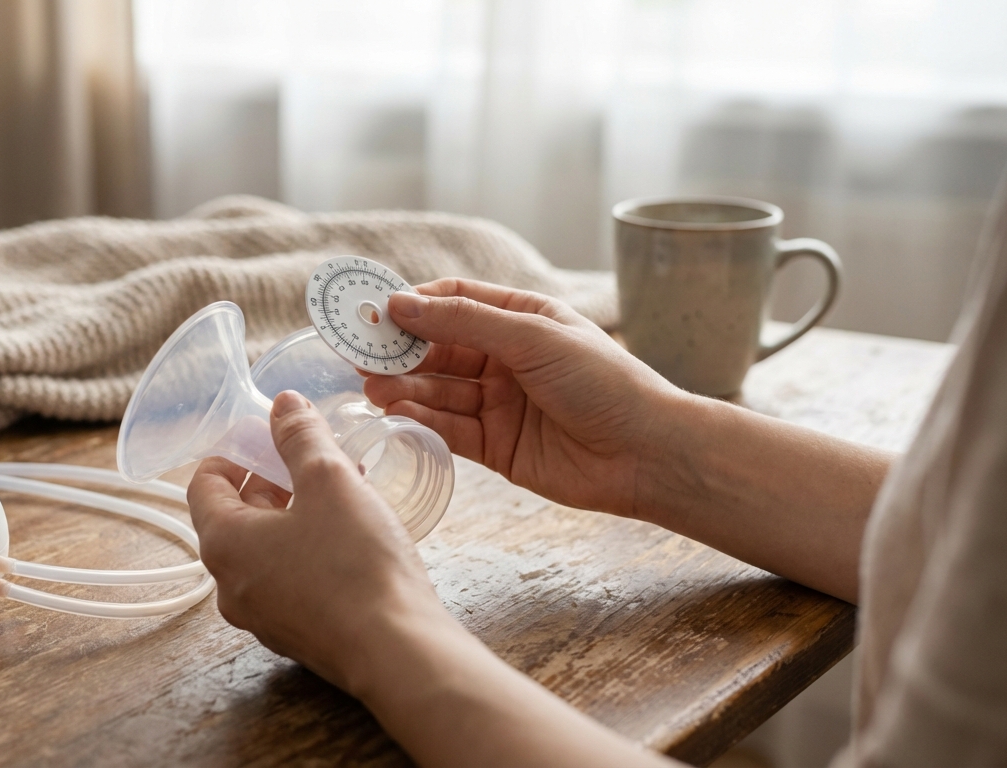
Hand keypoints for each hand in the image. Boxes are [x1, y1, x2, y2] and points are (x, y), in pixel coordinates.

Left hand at [186, 390, 445, 691]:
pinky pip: (290, 581)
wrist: (397, 650)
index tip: (269, 435)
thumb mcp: (329, 480)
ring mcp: (262, 616)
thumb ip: (301, 436)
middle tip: (314, 460)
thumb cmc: (356, 564)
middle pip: (236, 516)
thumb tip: (283, 404)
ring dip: (296, 515)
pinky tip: (353, 538)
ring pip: (267, 550)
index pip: (203, 483)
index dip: (234, 451)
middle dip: (274, 480)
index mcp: (223, 544)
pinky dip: (310, 551)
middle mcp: (231, 586)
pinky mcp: (297, 635)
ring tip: (345, 493)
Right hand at [364, 278, 685, 517]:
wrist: (647, 453)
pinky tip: (401, 415)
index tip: (375, 312)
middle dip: (401, 352)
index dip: (415, 304)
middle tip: (360, 356)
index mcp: (521, 319)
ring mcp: (499, 403)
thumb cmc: (604, 382)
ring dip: (405, 389)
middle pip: (439, 349)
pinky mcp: (496, 446)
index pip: (455, 300)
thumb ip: (464, 322)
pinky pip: (450, 429)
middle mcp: (506, 359)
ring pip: (438, 391)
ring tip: (373, 389)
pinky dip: (424, 422)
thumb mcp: (532, 338)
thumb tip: (402, 304)